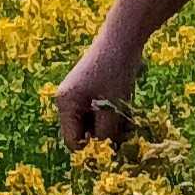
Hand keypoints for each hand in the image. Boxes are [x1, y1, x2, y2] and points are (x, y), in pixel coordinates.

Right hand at [53, 14, 144, 154]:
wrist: (123, 38)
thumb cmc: (115, 72)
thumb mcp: (111, 109)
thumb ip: (105, 135)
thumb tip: (105, 156)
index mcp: (65, 105)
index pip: (74, 142)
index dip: (94, 149)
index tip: (115, 148)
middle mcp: (68, 101)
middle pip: (85, 134)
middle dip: (106, 136)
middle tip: (125, 130)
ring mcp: (79, 95)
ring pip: (96, 125)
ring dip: (113, 126)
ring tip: (128, 115)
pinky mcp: (92, 91)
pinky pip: (101, 113)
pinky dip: (114, 115)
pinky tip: (127, 106)